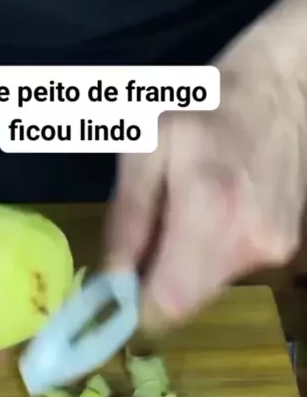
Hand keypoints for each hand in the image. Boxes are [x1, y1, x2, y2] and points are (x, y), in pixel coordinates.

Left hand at [104, 30, 306, 331]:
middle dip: (155, 286)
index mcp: (209, 213)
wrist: (287, 86)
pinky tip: (212, 212)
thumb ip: (126, 219)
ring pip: (205, 291)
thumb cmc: (205, 109)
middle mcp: (247, 244)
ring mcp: (272, 250)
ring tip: (184, 212)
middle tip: (145, 243)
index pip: (167, 307)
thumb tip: (110, 282)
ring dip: (182, 267)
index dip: (135, 310)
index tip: (115, 293)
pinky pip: (228, 272)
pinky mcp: (285, 249)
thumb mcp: (146, 147)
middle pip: (185, 305)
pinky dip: (207, 255)